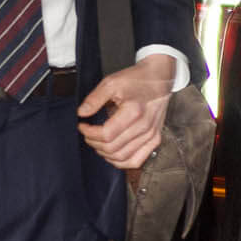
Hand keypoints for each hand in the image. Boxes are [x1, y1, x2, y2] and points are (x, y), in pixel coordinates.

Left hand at [76, 53, 174, 171]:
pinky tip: (111, 154)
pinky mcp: (155, 140)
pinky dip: (121, 161)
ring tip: (97, 142)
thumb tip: (81, 113)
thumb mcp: (112, 82)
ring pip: (122, 157)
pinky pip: (136, 161)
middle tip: (88, 134)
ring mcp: (151, 135)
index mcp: (134, 111)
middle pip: (112, 148)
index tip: (82, 125)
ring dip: (105, 153)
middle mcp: (144, 126)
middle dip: (94, 143)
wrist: (159, 78)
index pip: (106, 134)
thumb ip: (95, 99)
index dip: (89, 133)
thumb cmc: (137, 79)